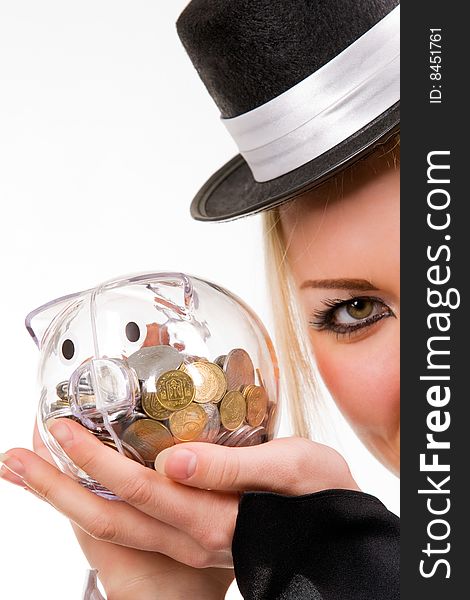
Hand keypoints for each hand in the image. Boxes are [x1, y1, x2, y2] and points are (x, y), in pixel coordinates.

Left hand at [1, 418, 357, 574]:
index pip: (139, 490)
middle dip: (56, 487)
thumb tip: (175, 461)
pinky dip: (97, 503)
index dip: (96, 461)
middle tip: (14, 458)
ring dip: (67, 498)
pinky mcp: (193, 536)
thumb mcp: (287, 470)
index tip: (61, 430)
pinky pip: (132, 524)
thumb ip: (230, 469)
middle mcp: (191, 537)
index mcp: (212, 519)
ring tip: (29, 469)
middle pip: (108, 517)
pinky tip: (84, 482)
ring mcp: (188, 542)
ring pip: (114, 525)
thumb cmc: (321, 497)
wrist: (338, 537)